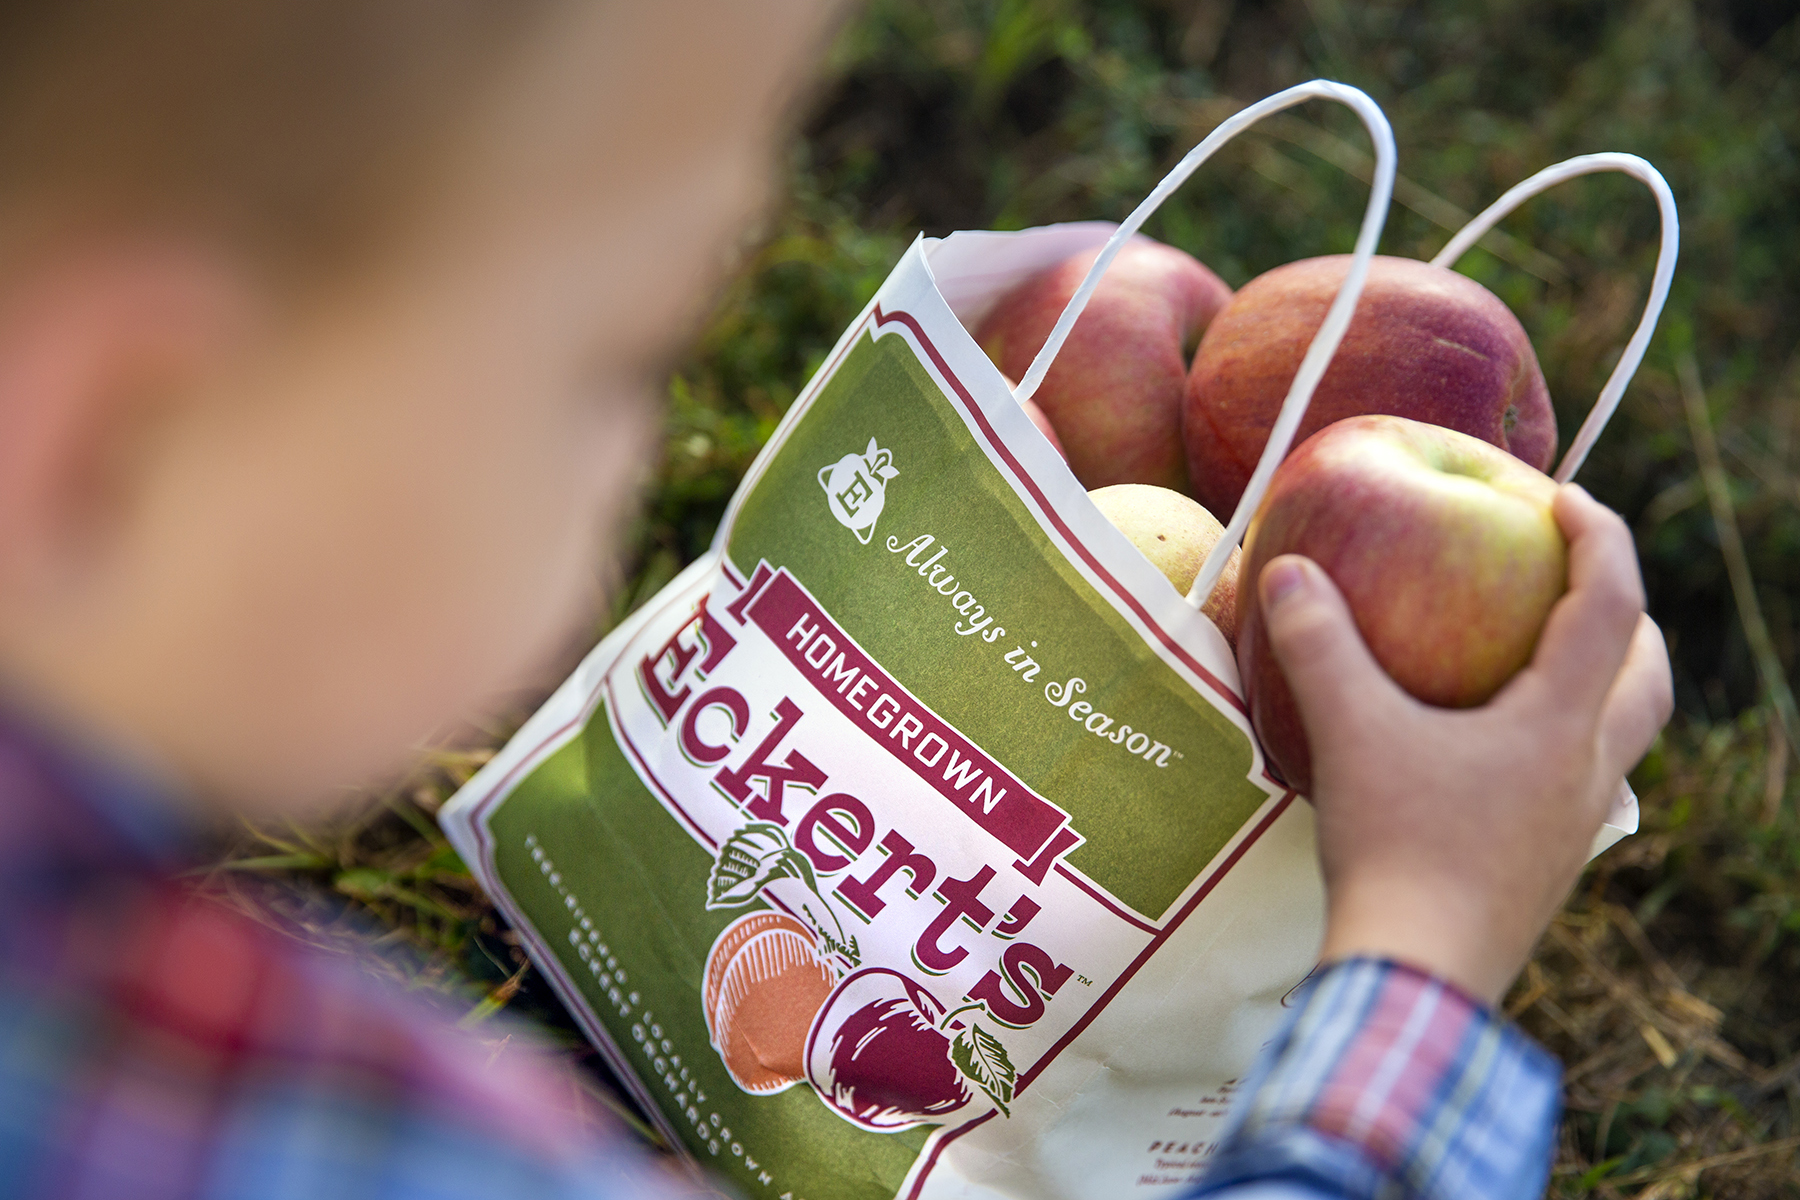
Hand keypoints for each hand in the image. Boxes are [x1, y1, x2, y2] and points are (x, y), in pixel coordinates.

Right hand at [1257, 484, 1672, 1004]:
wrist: (1418, 975)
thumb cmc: (1395, 848)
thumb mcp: (1349, 733)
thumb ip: (1318, 645)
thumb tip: (1285, 570)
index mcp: (1558, 725)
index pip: (1609, 606)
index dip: (1600, 538)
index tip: (1569, 497)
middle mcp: (1586, 771)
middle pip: (1649, 679)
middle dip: (1630, 618)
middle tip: (1580, 579)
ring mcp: (1574, 827)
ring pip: (1621, 737)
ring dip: (1604, 684)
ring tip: (1546, 660)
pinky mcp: (1548, 867)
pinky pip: (1576, 781)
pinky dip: (1556, 739)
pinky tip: (1494, 749)